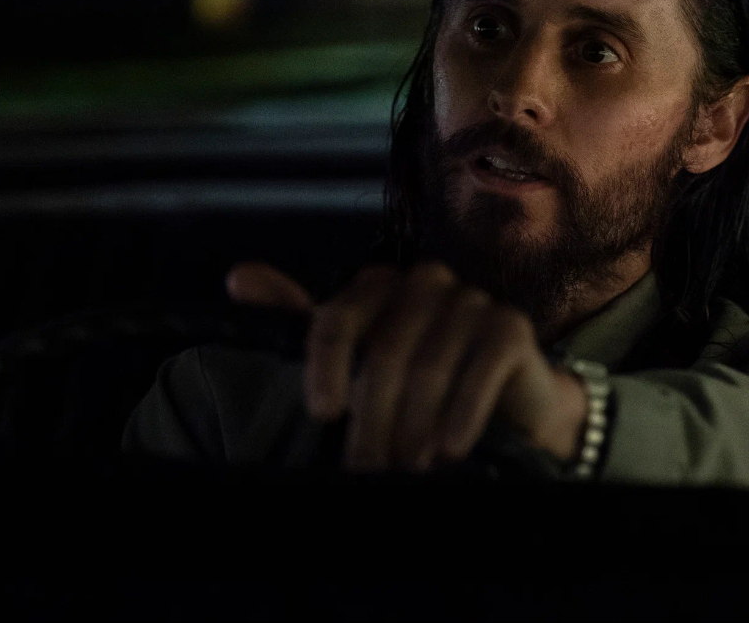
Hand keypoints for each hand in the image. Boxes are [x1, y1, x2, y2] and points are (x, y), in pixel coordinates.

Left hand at [226, 261, 587, 472]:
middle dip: (374, 420)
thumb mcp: (356, 358)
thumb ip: (300, 321)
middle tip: (368, 471)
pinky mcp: (510, 326)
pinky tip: (450, 450)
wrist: (509, 402)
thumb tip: (238, 277)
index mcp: (380, 285)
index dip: (326, 366)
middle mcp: (426, 281)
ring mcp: (472, 300)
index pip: (339, 317)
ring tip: (406, 471)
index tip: (321, 415)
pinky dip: (463, 414)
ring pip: (430, 366)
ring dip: (415, 428)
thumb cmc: (419, 383)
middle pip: (386, 351)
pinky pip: (481, 368)